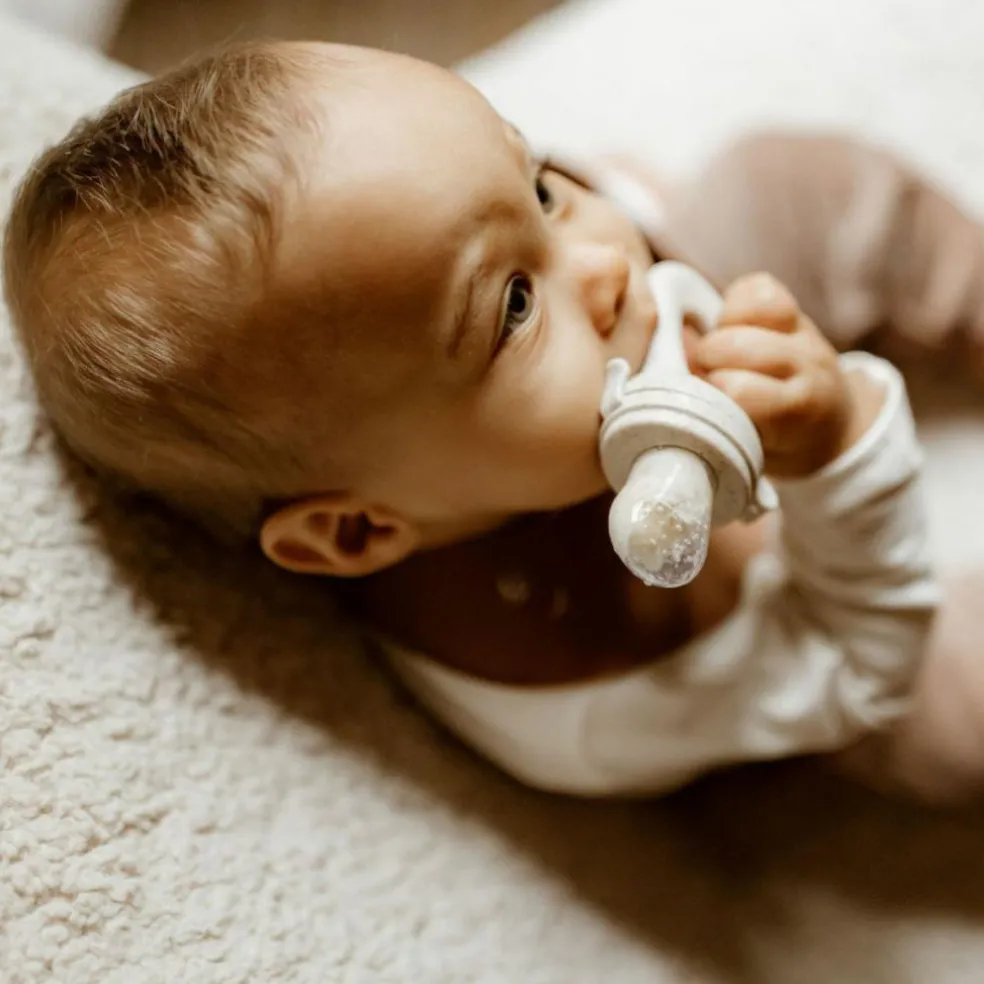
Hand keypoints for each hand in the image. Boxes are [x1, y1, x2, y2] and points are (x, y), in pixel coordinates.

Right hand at [693, 272, 880, 477]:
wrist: (829, 426)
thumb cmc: (776, 442)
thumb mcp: (746, 445)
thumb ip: (713, 410)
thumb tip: (667, 362)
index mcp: (797, 409)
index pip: (739, 390)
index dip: (712, 393)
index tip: (705, 406)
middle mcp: (806, 364)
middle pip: (734, 345)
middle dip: (707, 360)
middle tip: (706, 379)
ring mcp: (803, 333)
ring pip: (744, 311)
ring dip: (718, 331)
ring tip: (717, 354)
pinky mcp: (795, 309)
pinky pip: (757, 288)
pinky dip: (733, 304)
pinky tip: (728, 327)